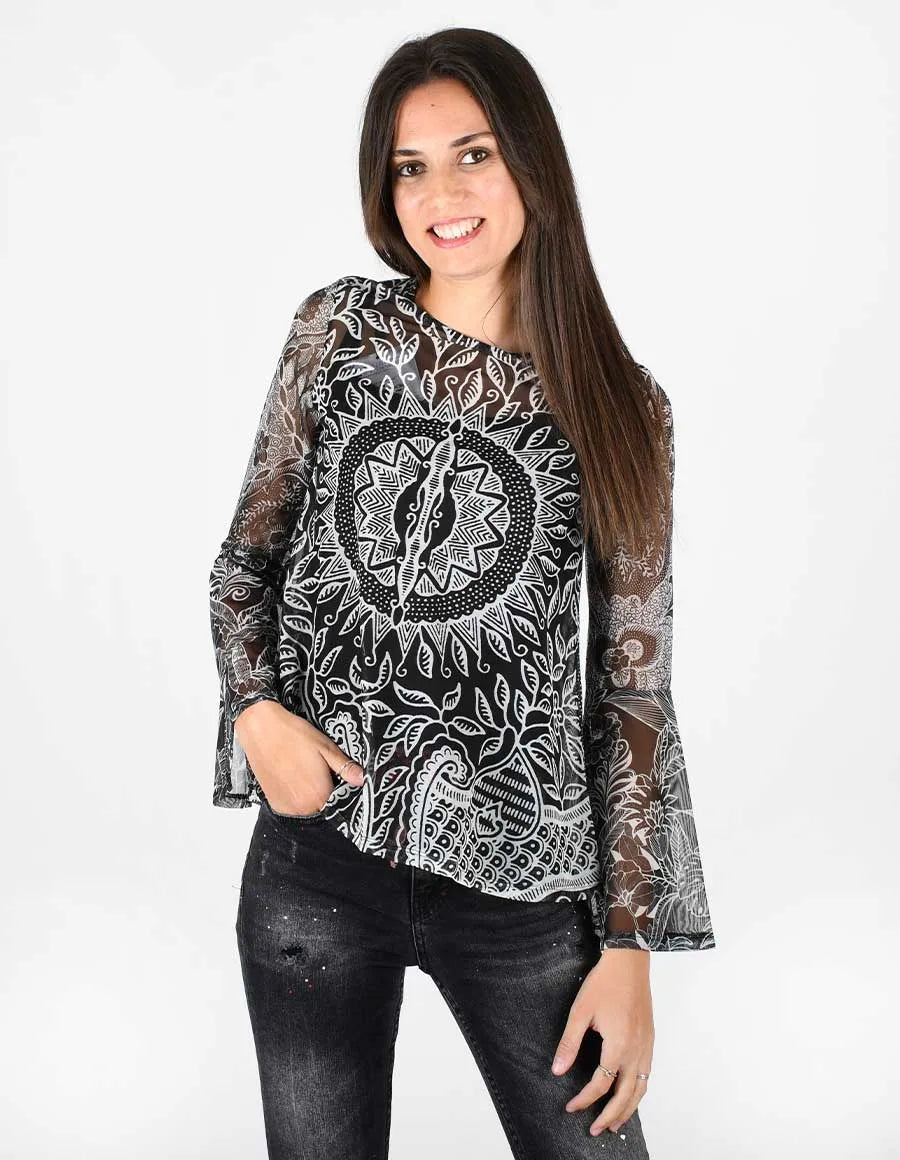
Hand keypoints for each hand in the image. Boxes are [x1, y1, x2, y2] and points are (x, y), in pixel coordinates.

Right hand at [234, 699, 364, 814]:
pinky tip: (294, 777)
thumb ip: (344, 767)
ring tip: (304, 773)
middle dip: (325, 793)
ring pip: (307, 807)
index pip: (339, 803)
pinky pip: (291, 806)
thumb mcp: (325, 747)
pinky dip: (296, 796)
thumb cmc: (293, 735)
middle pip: (322, 806)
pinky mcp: (273, 802)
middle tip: (320, 772)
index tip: (338, 778)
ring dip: (310, 796)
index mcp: (319, 794)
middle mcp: (302, 806)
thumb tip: (362, 779)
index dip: (341, 790)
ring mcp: (285, 806)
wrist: (260, 728)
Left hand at [551, 948, 653, 1135]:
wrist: (629, 962)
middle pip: (625, 1094)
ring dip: (629, 1109)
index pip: (601, 1084)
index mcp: (618, 1045)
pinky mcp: (650, 1039)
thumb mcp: (580, 1011)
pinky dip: (639, 1091)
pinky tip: (630, 1094)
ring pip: (641, 1088)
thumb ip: (569, 1043)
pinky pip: (647, 1074)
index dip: (585, 1099)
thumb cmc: (604, 983)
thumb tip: (557, 1071)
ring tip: (616, 1124)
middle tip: (595, 1130)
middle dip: (610, 1116)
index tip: (571, 1107)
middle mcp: (637, 1050)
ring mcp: (647, 1046)